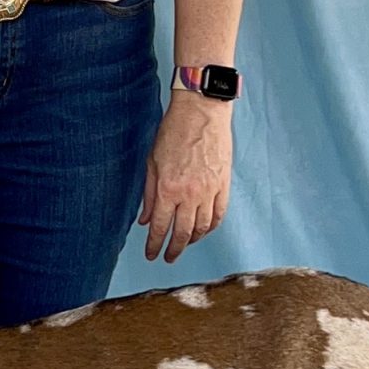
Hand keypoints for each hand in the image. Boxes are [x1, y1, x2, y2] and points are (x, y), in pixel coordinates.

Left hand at [139, 93, 232, 262]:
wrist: (201, 111)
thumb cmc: (173, 131)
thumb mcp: (152, 162)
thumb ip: (148, 194)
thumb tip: (145, 219)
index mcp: (167, 189)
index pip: (160, 227)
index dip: (154, 245)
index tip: (151, 254)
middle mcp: (189, 194)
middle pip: (182, 233)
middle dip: (173, 249)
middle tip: (168, 257)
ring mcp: (209, 190)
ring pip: (202, 227)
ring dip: (192, 240)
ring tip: (184, 244)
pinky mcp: (223, 184)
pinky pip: (219, 214)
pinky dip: (211, 227)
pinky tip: (203, 231)